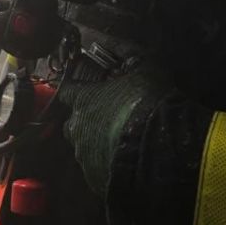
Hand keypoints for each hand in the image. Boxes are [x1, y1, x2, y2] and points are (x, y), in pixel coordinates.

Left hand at [56, 64, 168, 196]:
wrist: (159, 148)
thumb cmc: (147, 103)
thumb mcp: (145, 70)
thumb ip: (130, 57)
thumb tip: (122, 46)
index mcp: (83, 100)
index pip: (66, 91)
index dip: (72, 90)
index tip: (77, 90)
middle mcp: (77, 128)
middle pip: (70, 123)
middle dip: (82, 121)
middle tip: (103, 119)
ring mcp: (84, 155)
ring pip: (82, 148)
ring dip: (94, 143)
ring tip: (116, 143)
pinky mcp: (95, 178)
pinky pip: (96, 169)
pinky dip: (105, 165)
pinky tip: (122, 162)